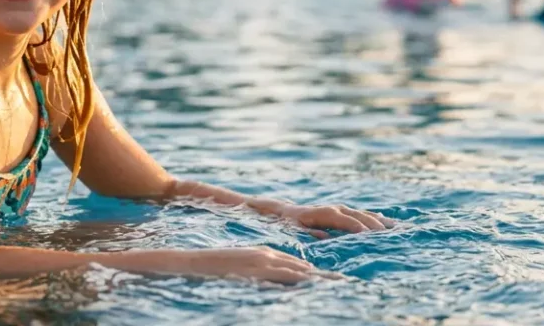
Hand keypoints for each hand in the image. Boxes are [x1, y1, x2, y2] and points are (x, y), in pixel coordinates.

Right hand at [123, 247, 334, 284]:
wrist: (195, 262)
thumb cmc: (217, 270)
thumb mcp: (243, 270)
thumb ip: (262, 275)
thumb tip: (277, 287)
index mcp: (267, 256)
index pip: (299, 266)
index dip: (318, 274)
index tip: (337, 281)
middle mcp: (269, 256)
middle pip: (304, 267)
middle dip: (326, 276)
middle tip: (348, 283)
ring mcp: (264, 262)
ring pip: (299, 270)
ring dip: (320, 277)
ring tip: (342, 284)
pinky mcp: (258, 269)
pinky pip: (285, 274)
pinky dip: (303, 278)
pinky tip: (315, 282)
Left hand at [279, 204, 392, 238]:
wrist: (289, 212)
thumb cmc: (290, 224)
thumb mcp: (295, 230)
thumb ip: (309, 233)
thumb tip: (325, 238)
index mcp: (325, 214)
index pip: (345, 221)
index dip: (357, 227)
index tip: (370, 235)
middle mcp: (336, 209)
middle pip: (359, 216)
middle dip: (374, 224)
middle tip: (389, 234)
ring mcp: (342, 209)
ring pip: (364, 214)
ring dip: (379, 220)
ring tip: (396, 227)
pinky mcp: (344, 212)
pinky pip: (363, 214)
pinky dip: (376, 217)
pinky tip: (388, 221)